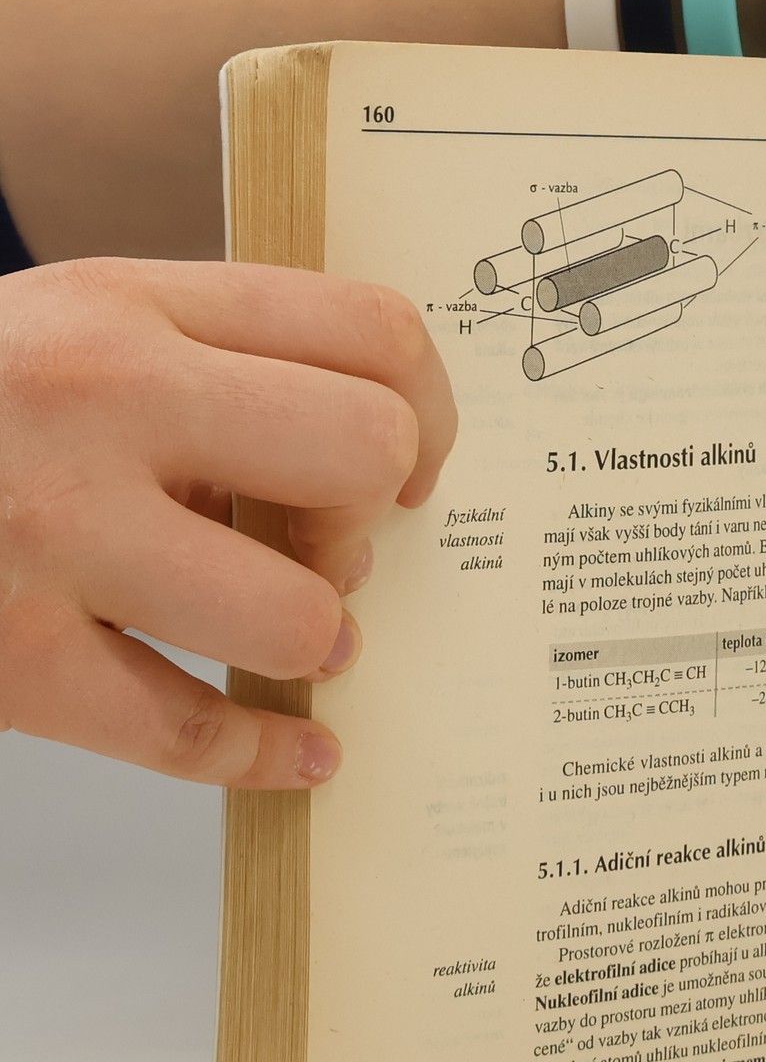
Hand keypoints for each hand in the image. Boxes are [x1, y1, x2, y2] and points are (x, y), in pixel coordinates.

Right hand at [0, 257, 455, 786]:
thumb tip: (373, 456)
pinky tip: (302, 753)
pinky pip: (190, 734)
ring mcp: (47, 534)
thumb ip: (206, 367)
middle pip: (362, 454)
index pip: (367, 331)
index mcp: (123, 305)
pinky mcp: (8, 661)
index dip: (428, 410)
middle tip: (331, 540)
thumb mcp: (68, 333)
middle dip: (371, 517)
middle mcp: (94, 402)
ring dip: (317, 637)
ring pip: (300, 614)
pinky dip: (264, 756)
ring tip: (289, 629)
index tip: (412, 464)